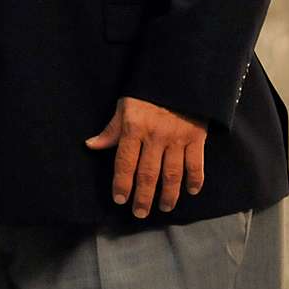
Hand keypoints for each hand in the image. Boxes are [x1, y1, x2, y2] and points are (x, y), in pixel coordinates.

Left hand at [85, 96, 206, 217]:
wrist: (179, 75)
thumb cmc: (146, 93)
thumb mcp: (124, 107)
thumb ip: (111, 130)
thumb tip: (91, 145)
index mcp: (134, 129)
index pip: (125, 162)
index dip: (122, 183)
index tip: (120, 200)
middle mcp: (155, 136)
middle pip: (148, 173)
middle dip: (143, 196)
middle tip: (140, 213)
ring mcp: (177, 138)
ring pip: (172, 174)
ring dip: (168, 194)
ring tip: (164, 208)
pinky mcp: (197, 138)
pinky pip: (196, 164)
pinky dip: (194, 180)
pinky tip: (191, 191)